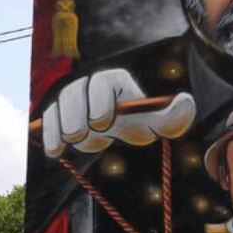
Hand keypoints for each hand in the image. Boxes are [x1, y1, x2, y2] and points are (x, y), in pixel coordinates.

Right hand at [42, 68, 195, 157]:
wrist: (121, 130)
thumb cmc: (141, 123)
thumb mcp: (161, 122)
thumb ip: (175, 116)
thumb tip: (186, 102)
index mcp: (112, 79)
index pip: (98, 84)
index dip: (99, 103)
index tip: (103, 123)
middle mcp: (86, 84)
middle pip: (73, 97)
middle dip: (80, 120)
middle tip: (90, 135)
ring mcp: (68, 99)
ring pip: (58, 111)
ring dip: (68, 132)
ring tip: (83, 141)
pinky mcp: (56, 115)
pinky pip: (47, 123)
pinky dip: (50, 137)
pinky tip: (56, 152)